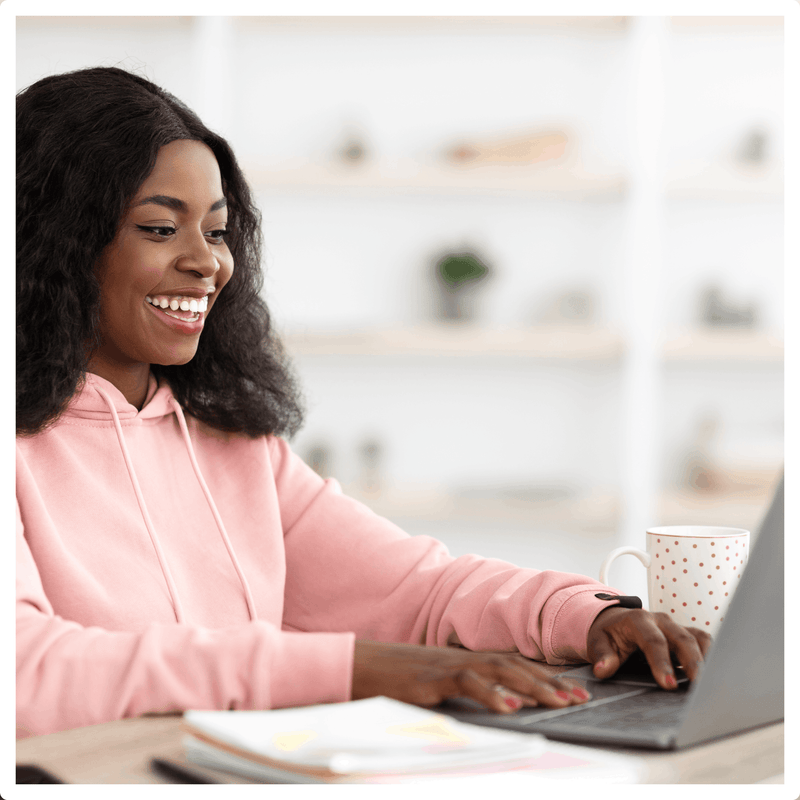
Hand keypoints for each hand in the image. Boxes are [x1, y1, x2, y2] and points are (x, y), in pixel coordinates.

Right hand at [351, 640, 590, 713]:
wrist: (360, 664)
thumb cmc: (397, 678)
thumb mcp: (436, 683)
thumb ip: (465, 690)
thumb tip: (497, 705)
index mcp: (466, 660)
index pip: (513, 664)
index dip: (545, 675)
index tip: (572, 690)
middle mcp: (463, 658)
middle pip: (514, 665)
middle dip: (549, 682)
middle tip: (579, 698)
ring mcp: (448, 666)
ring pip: (498, 671)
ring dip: (531, 686)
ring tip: (558, 702)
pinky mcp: (432, 678)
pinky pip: (466, 683)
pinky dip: (490, 694)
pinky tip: (509, 706)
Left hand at [587, 606, 712, 689]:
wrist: (614, 621)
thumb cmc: (609, 634)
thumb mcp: (598, 642)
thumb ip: (602, 655)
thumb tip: (603, 670)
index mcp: (638, 620)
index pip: (653, 641)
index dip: (662, 663)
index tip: (668, 684)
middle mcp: (660, 620)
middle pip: (682, 638)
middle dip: (693, 663)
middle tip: (699, 688)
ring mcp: (675, 626)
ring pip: (698, 639)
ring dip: (707, 660)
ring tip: (712, 684)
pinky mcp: (685, 634)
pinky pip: (703, 641)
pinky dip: (711, 656)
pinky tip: (714, 675)